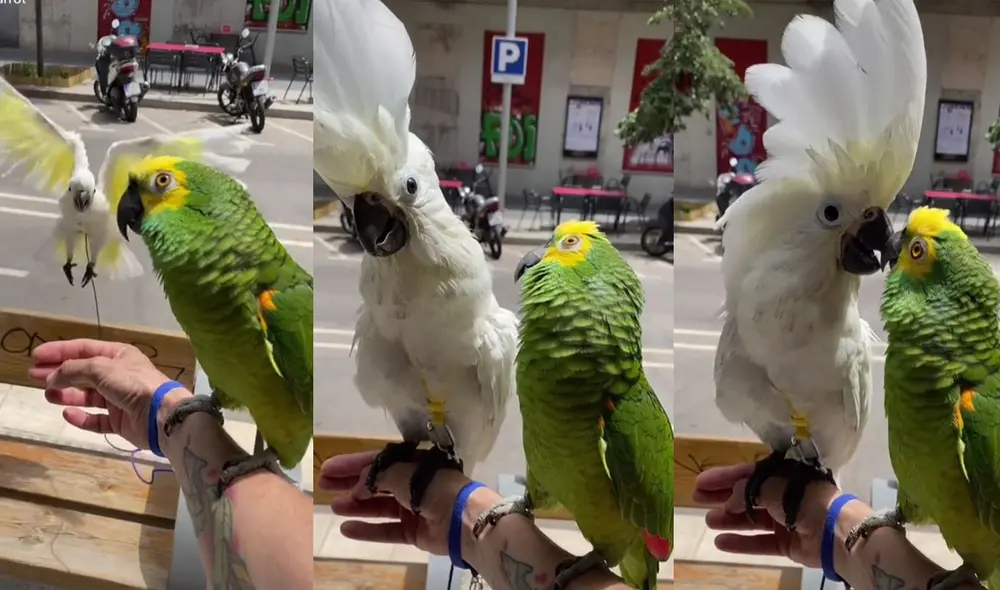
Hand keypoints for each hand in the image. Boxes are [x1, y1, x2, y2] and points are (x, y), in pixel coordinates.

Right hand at [27, 338, 190, 449]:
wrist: (160, 415)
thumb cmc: (133, 384)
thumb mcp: (100, 368)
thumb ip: (73, 370)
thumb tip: (52, 376)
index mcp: (119, 356)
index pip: (84, 349)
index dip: (60, 351)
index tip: (36, 356)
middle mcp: (119, 375)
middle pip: (82, 372)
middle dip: (58, 372)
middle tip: (33, 376)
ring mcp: (119, 399)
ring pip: (87, 396)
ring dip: (67, 394)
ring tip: (47, 394)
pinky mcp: (120, 421)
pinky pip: (95, 419)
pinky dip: (81, 417)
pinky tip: (68, 413)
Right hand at [320, 450, 494, 556]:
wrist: (463, 519)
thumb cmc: (434, 487)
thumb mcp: (402, 472)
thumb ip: (376, 477)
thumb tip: (357, 485)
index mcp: (414, 463)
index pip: (378, 461)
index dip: (353, 464)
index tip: (329, 468)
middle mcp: (413, 483)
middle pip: (375, 483)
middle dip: (349, 483)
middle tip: (323, 485)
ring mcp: (413, 508)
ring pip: (378, 506)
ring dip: (356, 506)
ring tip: (332, 506)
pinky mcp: (413, 531)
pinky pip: (386, 529)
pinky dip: (367, 529)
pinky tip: (346, 528)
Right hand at [693, 463, 840, 567]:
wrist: (836, 532)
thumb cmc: (804, 499)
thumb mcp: (771, 486)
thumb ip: (746, 492)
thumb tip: (730, 501)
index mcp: (783, 476)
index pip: (748, 474)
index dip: (724, 477)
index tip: (701, 482)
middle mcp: (784, 496)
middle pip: (747, 496)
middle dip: (722, 497)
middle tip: (696, 498)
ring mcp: (785, 521)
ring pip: (751, 520)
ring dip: (729, 520)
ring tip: (708, 521)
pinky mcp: (787, 544)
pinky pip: (759, 542)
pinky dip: (741, 543)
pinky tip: (721, 543)